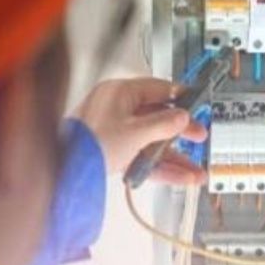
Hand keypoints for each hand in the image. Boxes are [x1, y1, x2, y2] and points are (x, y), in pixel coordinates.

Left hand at [74, 78, 207, 184]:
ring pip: (152, 140)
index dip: (180, 97)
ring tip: (194, 169)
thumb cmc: (90, 143)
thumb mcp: (134, 132)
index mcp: (119, 92)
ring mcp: (115, 131)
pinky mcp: (113, 151)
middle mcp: (117, 109)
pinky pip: (142, 155)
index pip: (157, 89)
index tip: (197, 103)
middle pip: (157, 116)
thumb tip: (182, 117)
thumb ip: (163, 124)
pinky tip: (179, 176)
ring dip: (174, 156)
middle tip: (199, 135)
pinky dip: (159, 166)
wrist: (65, 172)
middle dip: (181, 131)